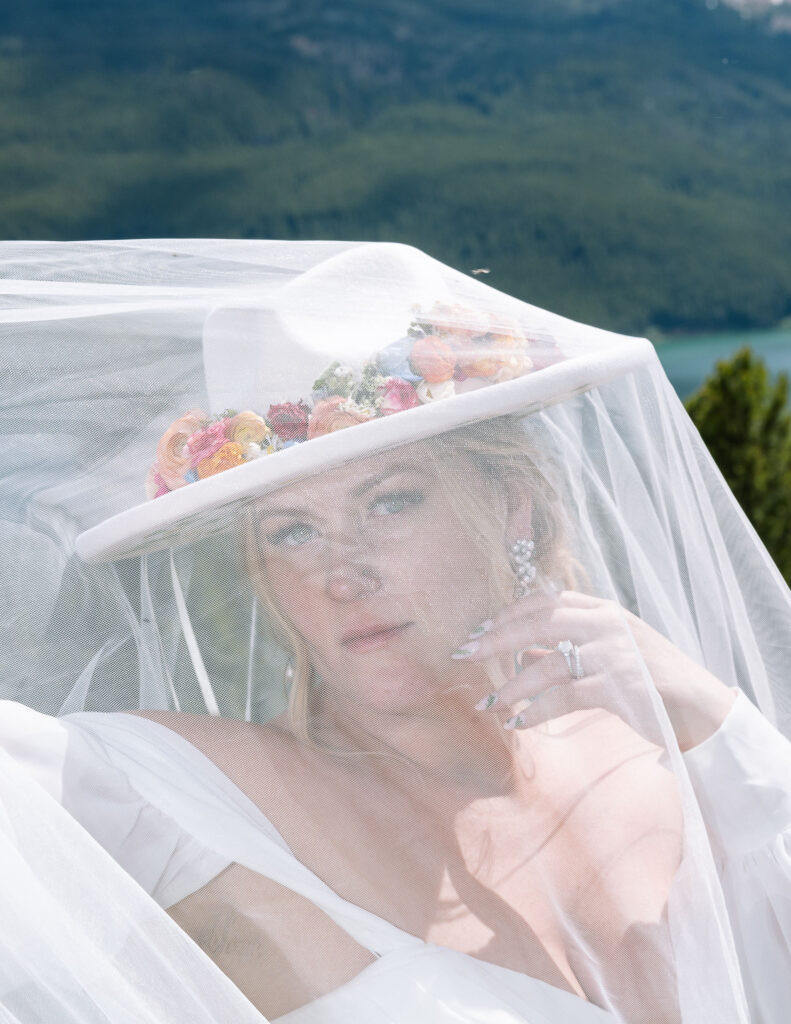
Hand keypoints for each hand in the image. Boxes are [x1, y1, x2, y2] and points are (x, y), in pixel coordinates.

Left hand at [454, 590, 737, 752]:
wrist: (701, 709)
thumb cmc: (650, 680)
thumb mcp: (609, 653)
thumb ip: (567, 649)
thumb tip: (521, 654)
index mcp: (604, 610)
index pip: (547, 601)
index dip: (510, 613)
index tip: (481, 629)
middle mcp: (607, 625)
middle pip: (539, 624)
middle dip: (497, 639)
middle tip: (465, 652)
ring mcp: (613, 654)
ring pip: (547, 665)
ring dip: (512, 686)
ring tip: (489, 703)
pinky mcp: (617, 686)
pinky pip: (563, 697)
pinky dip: (536, 710)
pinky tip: (517, 721)